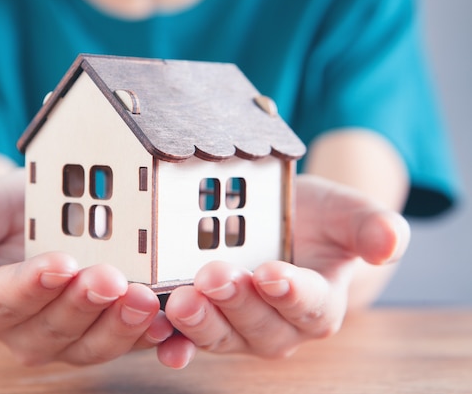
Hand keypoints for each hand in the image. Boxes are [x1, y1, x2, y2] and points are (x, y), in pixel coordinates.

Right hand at [0, 169, 172, 365]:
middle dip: (84, 305)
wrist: (47, 216)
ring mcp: (73, 337)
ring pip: (94, 346)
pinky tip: (172, 327)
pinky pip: (132, 345)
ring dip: (121, 326)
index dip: (33, 285)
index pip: (7, 301)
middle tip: (110, 278)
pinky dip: (154, 341)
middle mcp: (29, 330)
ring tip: (147, 299)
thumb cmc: (11, 214)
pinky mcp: (110, 333)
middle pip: (55, 329)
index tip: (60, 263)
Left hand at [158, 174, 409, 367]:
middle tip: (213, 275)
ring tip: (182, 300)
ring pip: (222, 336)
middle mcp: (280, 325)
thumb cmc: (314, 219)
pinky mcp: (206, 323)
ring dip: (202, 323)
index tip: (271, 272)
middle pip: (261, 325)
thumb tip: (391, 243)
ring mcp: (239, 328)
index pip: (310, 304)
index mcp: (320, 303)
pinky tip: (160, 336)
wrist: (280, 222)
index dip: (292, 291)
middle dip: (237, 302)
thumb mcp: (343, 211)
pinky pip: (190, 339)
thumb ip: (370, 226)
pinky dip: (175, 342)